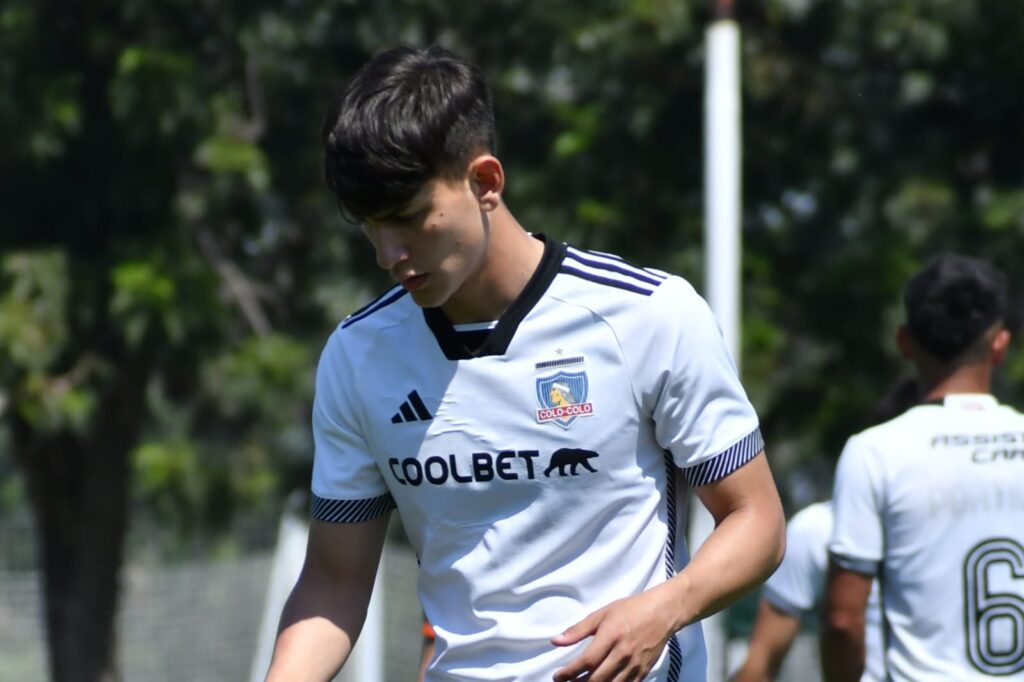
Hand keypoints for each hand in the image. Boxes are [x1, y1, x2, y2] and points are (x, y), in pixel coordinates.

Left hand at [551, 589, 675, 681]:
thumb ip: (578, 630)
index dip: (569, 672)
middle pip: (597, 679)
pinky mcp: (643, 672)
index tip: (557, 676)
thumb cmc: (631, 609)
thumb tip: (555, 641)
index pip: (587, 661)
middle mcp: (623, 653)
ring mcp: (635, 665)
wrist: (663, 612)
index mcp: (611, 635)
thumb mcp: (602, 613)